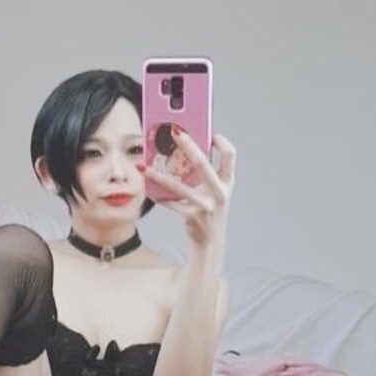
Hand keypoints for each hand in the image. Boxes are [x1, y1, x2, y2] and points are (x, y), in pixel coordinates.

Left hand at [143, 130, 235, 247]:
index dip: (221, 141)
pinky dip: (159, 197)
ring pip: (179, 187)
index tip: (209, 133)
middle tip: (174, 132)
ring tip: (144, 167)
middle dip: (188, 146)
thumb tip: (182, 149)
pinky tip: (149, 191)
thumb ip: (204, 173)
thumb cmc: (209, 211)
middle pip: (204, 164)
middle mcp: (220, 193)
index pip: (230, 155)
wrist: (210, 243)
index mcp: (227, 182)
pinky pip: (171, 203)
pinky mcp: (193, 217)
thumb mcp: (213, 191)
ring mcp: (207, 206)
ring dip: (159, 176)